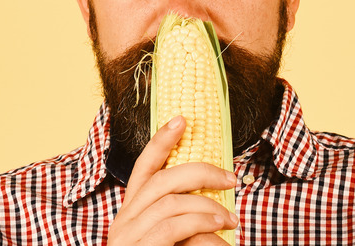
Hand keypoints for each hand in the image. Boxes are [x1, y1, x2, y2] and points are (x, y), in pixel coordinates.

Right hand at [107, 116, 238, 244]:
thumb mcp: (171, 235)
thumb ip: (181, 215)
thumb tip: (210, 191)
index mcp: (132, 212)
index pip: (143, 168)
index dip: (161, 141)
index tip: (181, 120)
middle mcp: (124, 220)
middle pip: (161, 180)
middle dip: (201, 173)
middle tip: (230, 178)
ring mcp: (127, 236)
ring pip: (170, 203)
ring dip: (207, 206)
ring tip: (230, 218)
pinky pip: (172, 226)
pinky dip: (200, 223)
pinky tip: (218, 227)